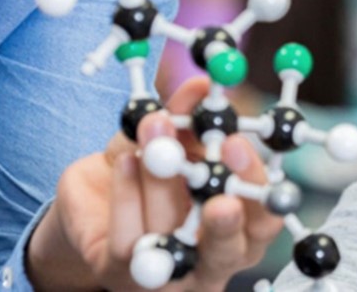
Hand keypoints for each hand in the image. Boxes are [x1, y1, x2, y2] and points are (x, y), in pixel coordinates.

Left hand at [30, 77, 282, 290]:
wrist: (92, 206)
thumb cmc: (147, 175)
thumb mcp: (172, 142)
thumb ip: (188, 117)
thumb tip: (202, 84)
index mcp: (239, 231)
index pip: (264, 220)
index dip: (257, 188)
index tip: (235, 143)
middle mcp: (210, 262)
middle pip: (230, 251)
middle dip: (224, 218)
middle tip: (212, 182)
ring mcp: (166, 275)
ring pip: (171, 236)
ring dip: (161, 179)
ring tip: (151, 132)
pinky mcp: (120, 273)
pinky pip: (128, 238)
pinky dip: (127, 194)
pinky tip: (123, 162)